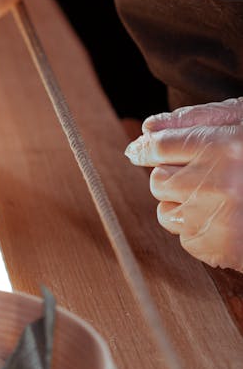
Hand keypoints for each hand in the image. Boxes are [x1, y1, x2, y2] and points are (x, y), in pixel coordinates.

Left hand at [124, 98, 242, 270]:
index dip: (148, 148)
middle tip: (200, 174)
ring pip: (166, 212)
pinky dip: (197, 229)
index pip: (159, 146)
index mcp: (225, 147)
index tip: (143, 150)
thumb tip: (148, 128)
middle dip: (172, 177)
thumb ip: (198, 119)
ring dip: (182, 205)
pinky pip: (184, 238)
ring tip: (216, 198)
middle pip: (158, 180)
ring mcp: (218, 219)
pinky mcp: (220, 248)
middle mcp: (218, 184)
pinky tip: (225, 219)